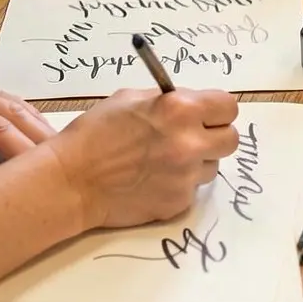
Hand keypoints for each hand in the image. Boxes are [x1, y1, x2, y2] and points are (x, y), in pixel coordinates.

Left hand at [0, 64, 53, 188]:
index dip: (20, 147)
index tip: (39, 169)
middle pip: (16, 113)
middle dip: (41, 137)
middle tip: (66, 161)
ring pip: (18, 105)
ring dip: (41, 127)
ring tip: (62, 149)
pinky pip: (12, 103)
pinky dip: (31, 119)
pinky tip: (42, 133)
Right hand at [46, 87, 239, 229]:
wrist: (71, 181)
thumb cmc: (94, 135)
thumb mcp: (131, 99)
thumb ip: (169, 100)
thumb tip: (192, 104)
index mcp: (180, 110)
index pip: (228, 106)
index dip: (218, 110)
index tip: (209, 114)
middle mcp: (190, 143)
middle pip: (231, 139)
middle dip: (215, 136)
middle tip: (195, 137)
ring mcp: (186, 176)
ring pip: (213, 166)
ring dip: (198, 162)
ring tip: (166, 160)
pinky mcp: (178, 202)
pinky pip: (192, 189)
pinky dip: (179, 183)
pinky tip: (153, 179)